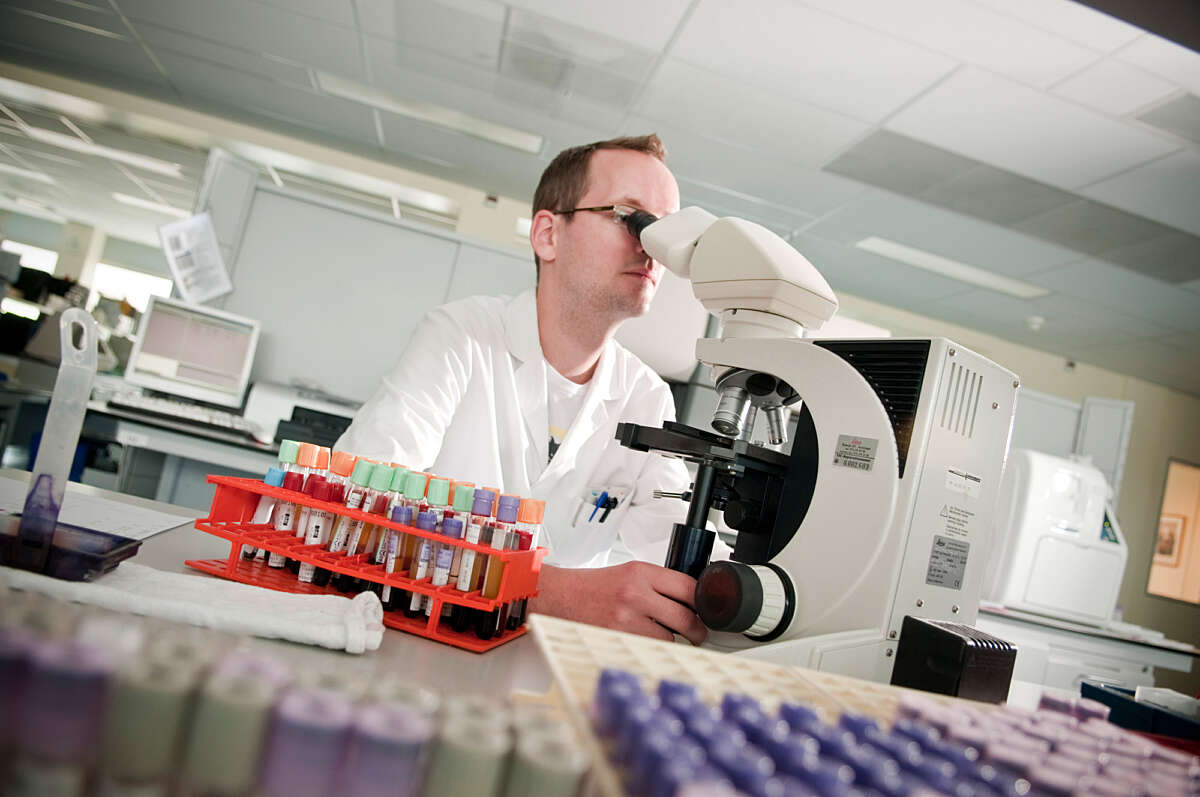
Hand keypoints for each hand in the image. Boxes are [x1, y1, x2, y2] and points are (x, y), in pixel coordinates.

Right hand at [528, 561, 707, 644]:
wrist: (559, 596)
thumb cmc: (593, 587)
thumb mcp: (629, 573)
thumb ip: (658, 584)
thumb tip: (691, 600)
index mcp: (641, 572)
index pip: (688, 586)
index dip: (704, 601)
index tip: (708, 609)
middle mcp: (635, 593)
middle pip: (686, 617)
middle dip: (698, 630)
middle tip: (699, 634)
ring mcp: (626, 618)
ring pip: (670, 638)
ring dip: (674, 642)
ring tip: (669, 638)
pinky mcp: (617, 638)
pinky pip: (648, 649)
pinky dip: (652, 648)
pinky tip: (647, 643)